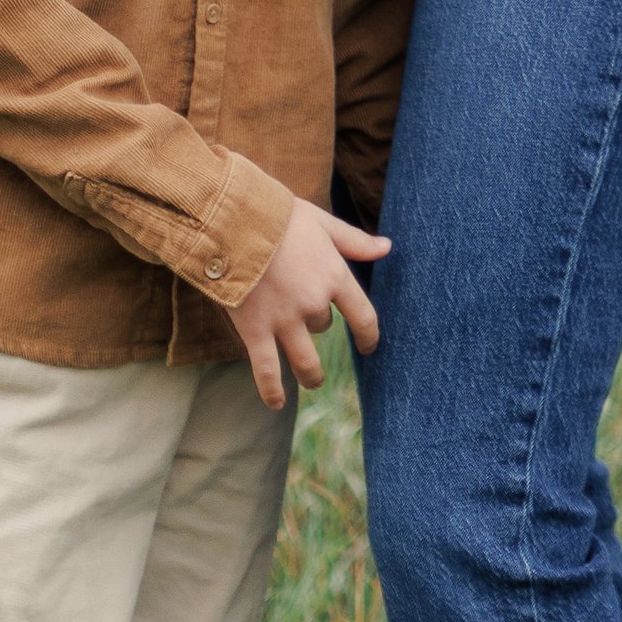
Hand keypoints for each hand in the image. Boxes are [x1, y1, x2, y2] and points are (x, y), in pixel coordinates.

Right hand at [229, 195, 389, 404]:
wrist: (234, 222)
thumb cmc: (280, 217)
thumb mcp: (324, 223)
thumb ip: (355, 241)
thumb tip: (387, 248)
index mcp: (334, 276)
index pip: (363, 316)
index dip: (369, 335)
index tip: (370, 346)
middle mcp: (313, 303)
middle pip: (323, 328)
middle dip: (316, 326)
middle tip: (304, 318)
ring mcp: (284, 321)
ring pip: (305, 361)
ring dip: (311, 375)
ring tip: (312, 381)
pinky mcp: (255, 331)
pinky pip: (267, 371)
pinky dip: (272, 391)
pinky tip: (277, 404)